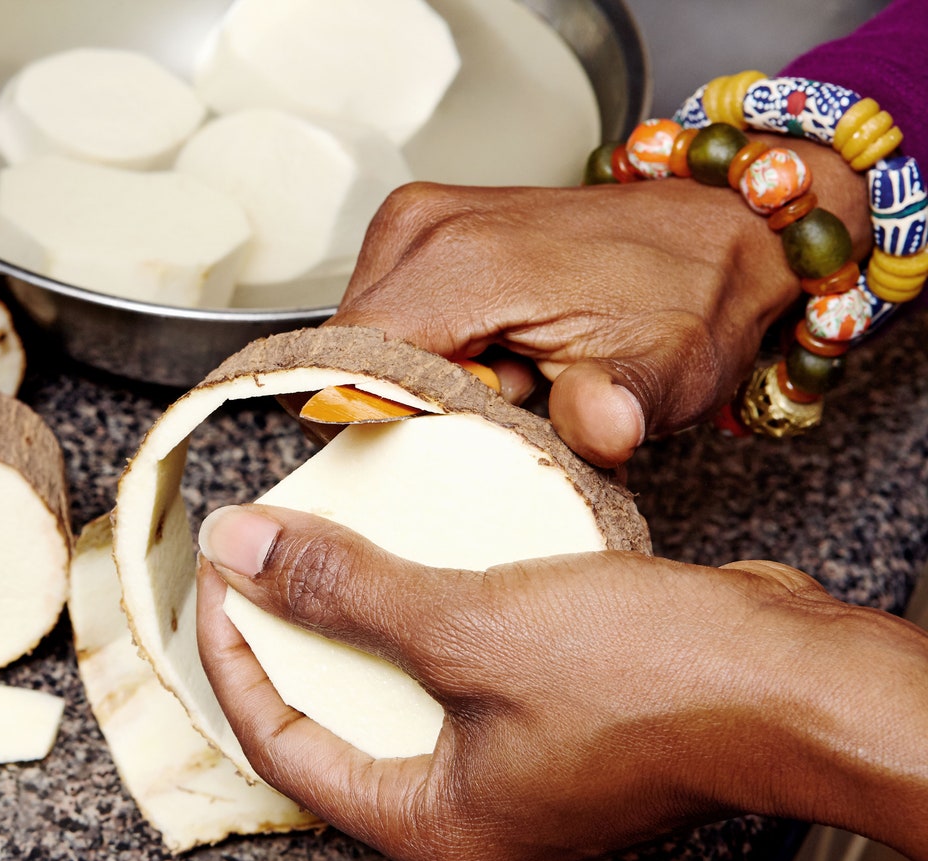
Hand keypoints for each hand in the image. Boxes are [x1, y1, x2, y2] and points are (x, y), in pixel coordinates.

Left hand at [195, 504, 927, 860]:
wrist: (798, 681)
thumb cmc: (658, 682)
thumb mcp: (470, 624)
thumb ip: (344, 589)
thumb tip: (240, 551)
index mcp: (431, 828)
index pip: (283, 743)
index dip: (234, 656)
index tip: (216, 579)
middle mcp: (470, 818)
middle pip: (336, 723)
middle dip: (294, 636)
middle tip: (263, 563)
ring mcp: (518, 778)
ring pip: (403, 694)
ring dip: (366, 620)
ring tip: (335, 547)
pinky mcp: (558, 732)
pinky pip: (464, 674)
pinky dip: (434, 619)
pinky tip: (427, 555)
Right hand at [332, 133, 870, 466]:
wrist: (720, 232)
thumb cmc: (690, 301)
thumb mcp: (672, 373)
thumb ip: (625, 405)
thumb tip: (598, 423)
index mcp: (460, 263)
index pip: (339, 367)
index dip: (371, 423)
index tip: (442, 440)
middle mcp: (422, 228)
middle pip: (346, 362)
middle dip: (405, 405)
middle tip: (501, 403)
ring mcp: (414, 221)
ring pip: (362, 345)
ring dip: (418, 380)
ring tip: (507, 376)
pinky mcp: (418, 230)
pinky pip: (382, 319)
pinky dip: (426, 351)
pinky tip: (493, 353)